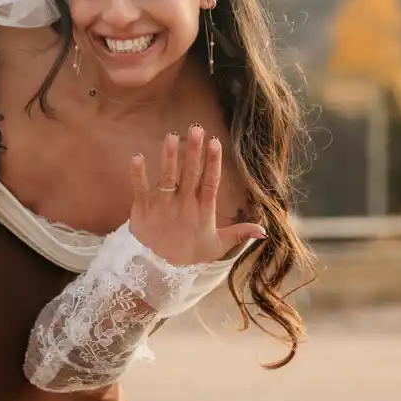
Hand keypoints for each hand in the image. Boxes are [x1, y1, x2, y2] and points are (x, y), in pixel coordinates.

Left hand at [129, 126, 265, 265]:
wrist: (157, 271)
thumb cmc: (188, 255)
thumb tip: (264, 230)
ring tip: (171, 136)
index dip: (213, 162)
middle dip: (193, 152)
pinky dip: (137, 174)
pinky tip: (136, 156)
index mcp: (202, 211)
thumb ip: (239, 234)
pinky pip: (139, 189)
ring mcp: (162, 207)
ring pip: (167, 178)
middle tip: (196, 129)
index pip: (210, 182)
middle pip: (190, 174)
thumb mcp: (217, 246)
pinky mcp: (142, 210)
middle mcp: (183, 206)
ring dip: (169, 157)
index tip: (215, 142)